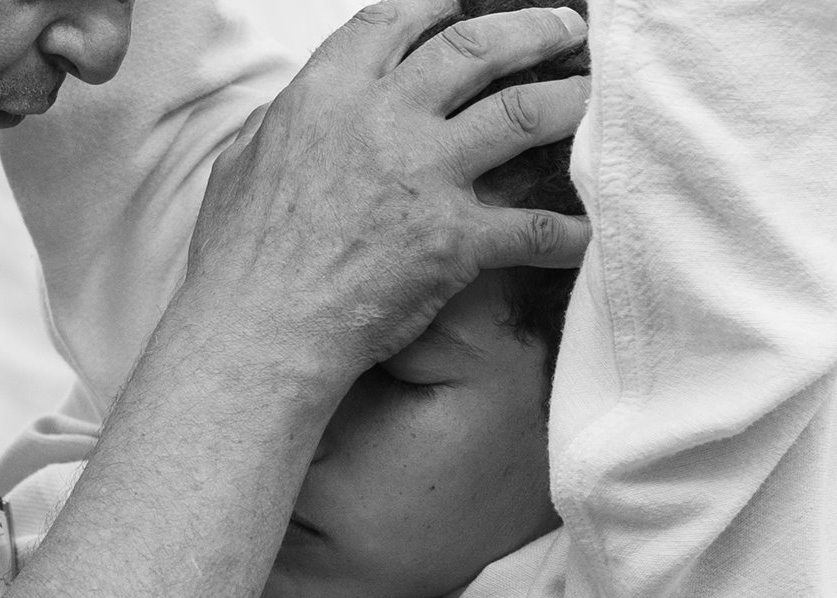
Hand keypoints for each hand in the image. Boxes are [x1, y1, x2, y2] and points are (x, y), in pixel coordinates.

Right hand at [186, 0, 590, 394]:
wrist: (264, 325)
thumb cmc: (242, 259)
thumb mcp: (242, 163)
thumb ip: (275, 127)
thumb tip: (284, 117)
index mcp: (329, 92)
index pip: (394, 23)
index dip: (436, 6)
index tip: (464, 1)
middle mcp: (385, 118)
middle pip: (472, 50)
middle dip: (526, 31)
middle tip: (563, 26)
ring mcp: (425, 174)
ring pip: (518, 115)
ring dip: (565, 99)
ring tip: (594, 94)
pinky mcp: (454, 238)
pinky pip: (529, 228)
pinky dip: (565, 231)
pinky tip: (591, 231)